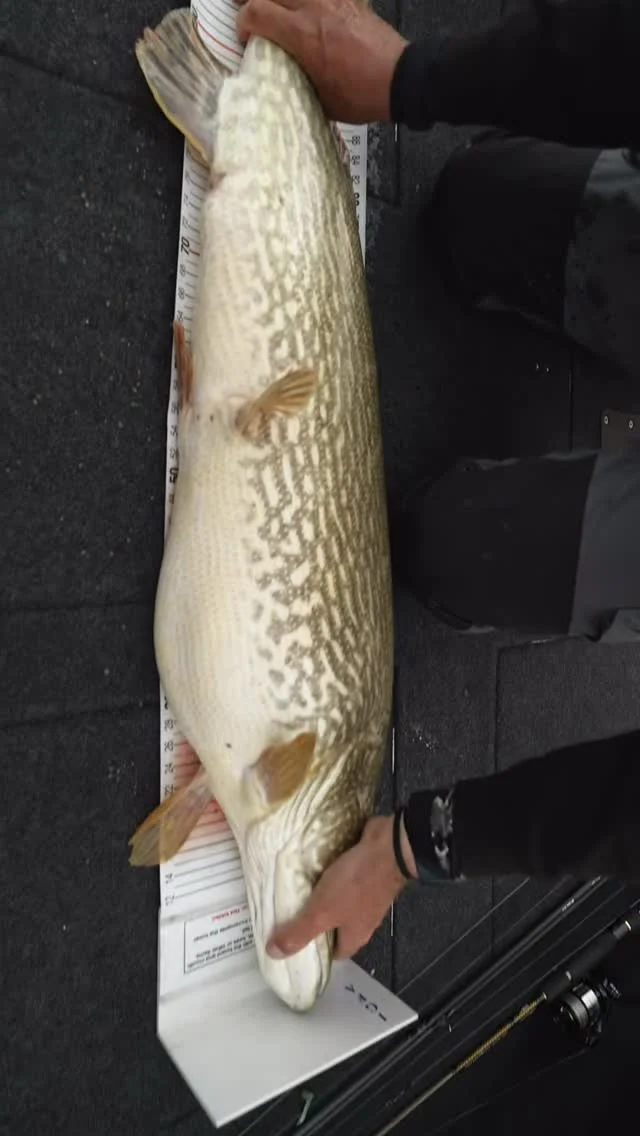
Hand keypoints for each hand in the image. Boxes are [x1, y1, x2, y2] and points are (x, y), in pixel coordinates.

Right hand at [236, 0, 407, 122]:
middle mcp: (314, 8)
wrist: (398, 78)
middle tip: (245, 8)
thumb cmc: (361, 93)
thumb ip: (297, 77)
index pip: (256, 12)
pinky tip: (304, 6)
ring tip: (270, 3)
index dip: (243, 23)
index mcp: (302, 35)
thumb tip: (284, 75)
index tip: (244, 36)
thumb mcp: (320, 98)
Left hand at [267, 814, 416, 960]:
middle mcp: (361, 918)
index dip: (312, 952)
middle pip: (332, 927)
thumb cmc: (356, 885)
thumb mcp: (322, 912)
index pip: (332, 954)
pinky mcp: (362, 872)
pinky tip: (307, 868)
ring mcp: (364, 894)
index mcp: (355, 935)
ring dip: (316, 897)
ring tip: (291, 890)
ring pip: (335, 901)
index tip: (291, 942)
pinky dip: (325, 876)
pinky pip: (340, 880)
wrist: (387, 847)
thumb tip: (274, 955)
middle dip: (310, 920)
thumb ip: (299, 933)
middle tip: (284, 913)